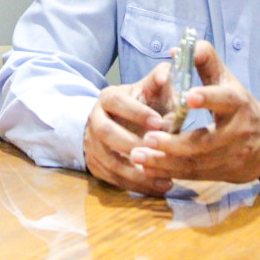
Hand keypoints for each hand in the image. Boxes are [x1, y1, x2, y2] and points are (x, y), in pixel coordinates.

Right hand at [83, 61, 176, 195]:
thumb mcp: (150, 89)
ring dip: (137, 172)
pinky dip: (136, 185)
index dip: (135, 112)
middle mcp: (95, 120)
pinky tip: (159, 186)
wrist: (119, 121)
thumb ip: (160, 80)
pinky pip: (113, 179)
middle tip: (157, 152)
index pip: (115, 101)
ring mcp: (93, 144)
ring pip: (108, 160)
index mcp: (108, 97)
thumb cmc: (143, 104)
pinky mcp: (96, 165)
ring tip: (166, 177)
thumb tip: (166, 73)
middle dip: (131, 143)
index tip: (158, 122)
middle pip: (105, 132)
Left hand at [130, 40, 259, 183]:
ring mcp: (230, 156)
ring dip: (165, 161)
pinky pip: (192, 175)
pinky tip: (146, 168)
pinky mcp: (221, 173)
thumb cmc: (238, 104)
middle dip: (175, 142)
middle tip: (148, 137)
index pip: (225, 100)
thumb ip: (204, 60)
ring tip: (137, 155)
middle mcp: (236, 132)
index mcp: (237, 103)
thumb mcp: (226, 79)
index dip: (208, 98)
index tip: (188, 96)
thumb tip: (175, 51)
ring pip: (196, 163)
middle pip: (205, 142)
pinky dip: (169, 172)